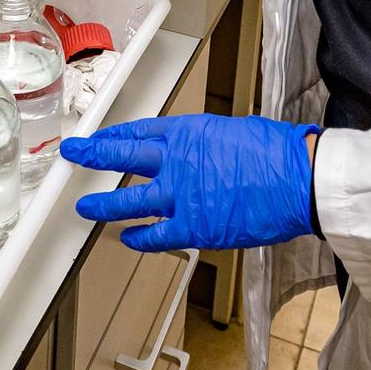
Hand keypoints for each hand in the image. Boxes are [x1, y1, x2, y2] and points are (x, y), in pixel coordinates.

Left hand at [62, 114, 319, 252]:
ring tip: (84, 208)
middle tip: (73, 155)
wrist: (297, 179)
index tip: (97, 138)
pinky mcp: (192, 227)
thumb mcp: (234, 132)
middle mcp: (176, 160)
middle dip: (92, 155)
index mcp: (188, 131)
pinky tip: (128, 239)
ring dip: (103, 205)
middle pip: (122, 156)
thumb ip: (208, 145)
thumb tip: (202, 155)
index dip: (113, 136)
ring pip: (128, 200)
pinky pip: (155, 236)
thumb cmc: (277, 152)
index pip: (138, 131)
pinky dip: (138, 238)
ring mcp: (180, 195)